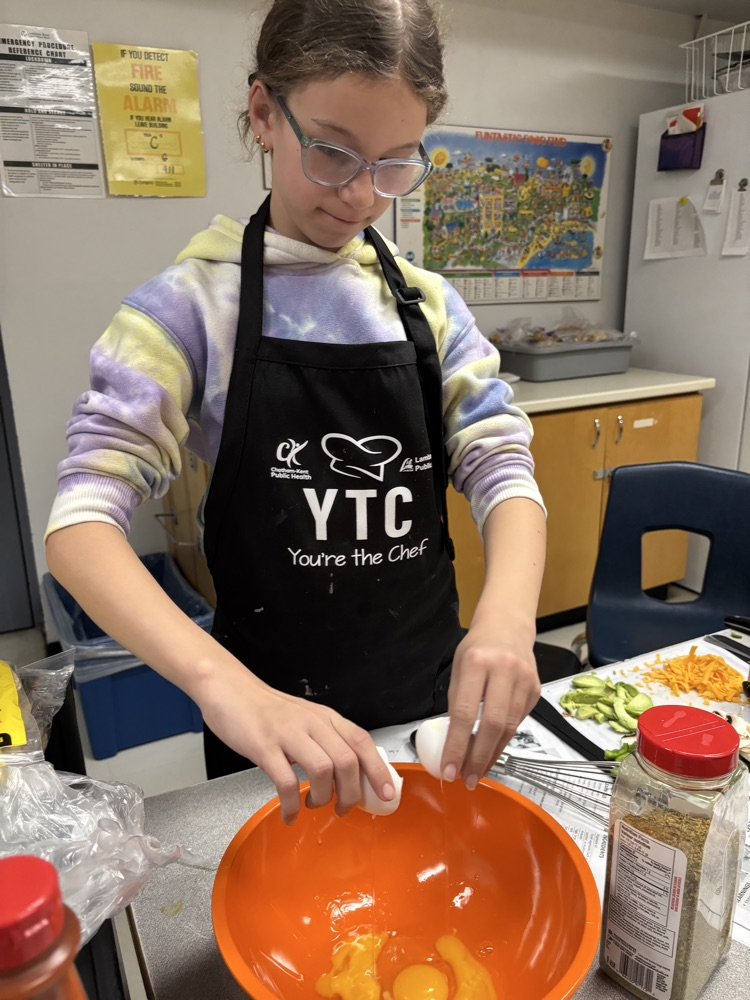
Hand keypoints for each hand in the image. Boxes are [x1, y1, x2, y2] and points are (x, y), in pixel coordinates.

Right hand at [199, 667, 395, 824]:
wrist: (229, 688)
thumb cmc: (266, 709)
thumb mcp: (304, 718)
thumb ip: (325, 739)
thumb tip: (348, 773)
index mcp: (325, 717)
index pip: (361, 741)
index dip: (378, 769)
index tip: (387, 794)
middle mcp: (311, 723)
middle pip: (347, 761)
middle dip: (351, 793)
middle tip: (344, 809)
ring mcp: (287, 733)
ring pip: (322, 770)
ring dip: (322, 798)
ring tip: (313, 805)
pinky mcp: (263, 745)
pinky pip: (285, 781)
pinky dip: (291, 804)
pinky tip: (289, 813)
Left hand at [439, 621, 540, 788]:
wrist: (508, 625)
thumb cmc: (476, 647)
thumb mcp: (457, 667)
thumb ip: (456, 701)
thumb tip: (452, 743)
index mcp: (475, 662)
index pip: (464, 712)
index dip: (456, 745)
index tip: (448, 769)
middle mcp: (503, 669)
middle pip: (492, 724)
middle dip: (477, 757)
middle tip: (466, 779)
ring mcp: (524, 680)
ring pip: (508, 727)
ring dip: (491, 754)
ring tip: (477, 772)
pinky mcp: (535, 690)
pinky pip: (518, 722)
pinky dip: (503, 740)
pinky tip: (491, 751)